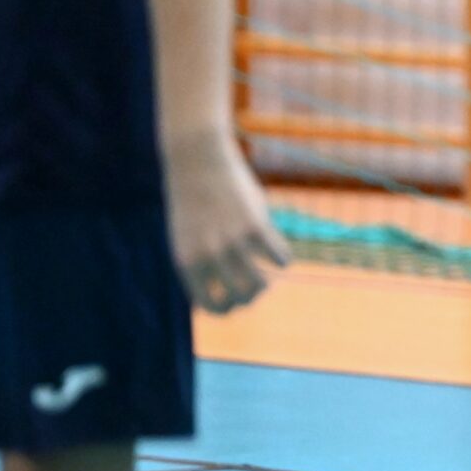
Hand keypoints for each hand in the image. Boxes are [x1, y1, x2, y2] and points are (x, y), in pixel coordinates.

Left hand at [164, 130, 290, 313]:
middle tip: (257, 288)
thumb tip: (221, 295)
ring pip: (260, 283)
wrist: (197, 161)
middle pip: (239, 297)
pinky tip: (279, 253)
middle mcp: (209, 256)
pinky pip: (279, 256)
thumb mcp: (189, 235)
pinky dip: (283, 258)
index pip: (210, 304)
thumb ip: (203, 264)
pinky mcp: (256, 225)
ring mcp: (233, 241)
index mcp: (187, 262)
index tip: (236, 302)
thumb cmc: (193, 200)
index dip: (227, 309)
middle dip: (251, 297)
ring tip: (269, 277)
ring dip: (267, 284)